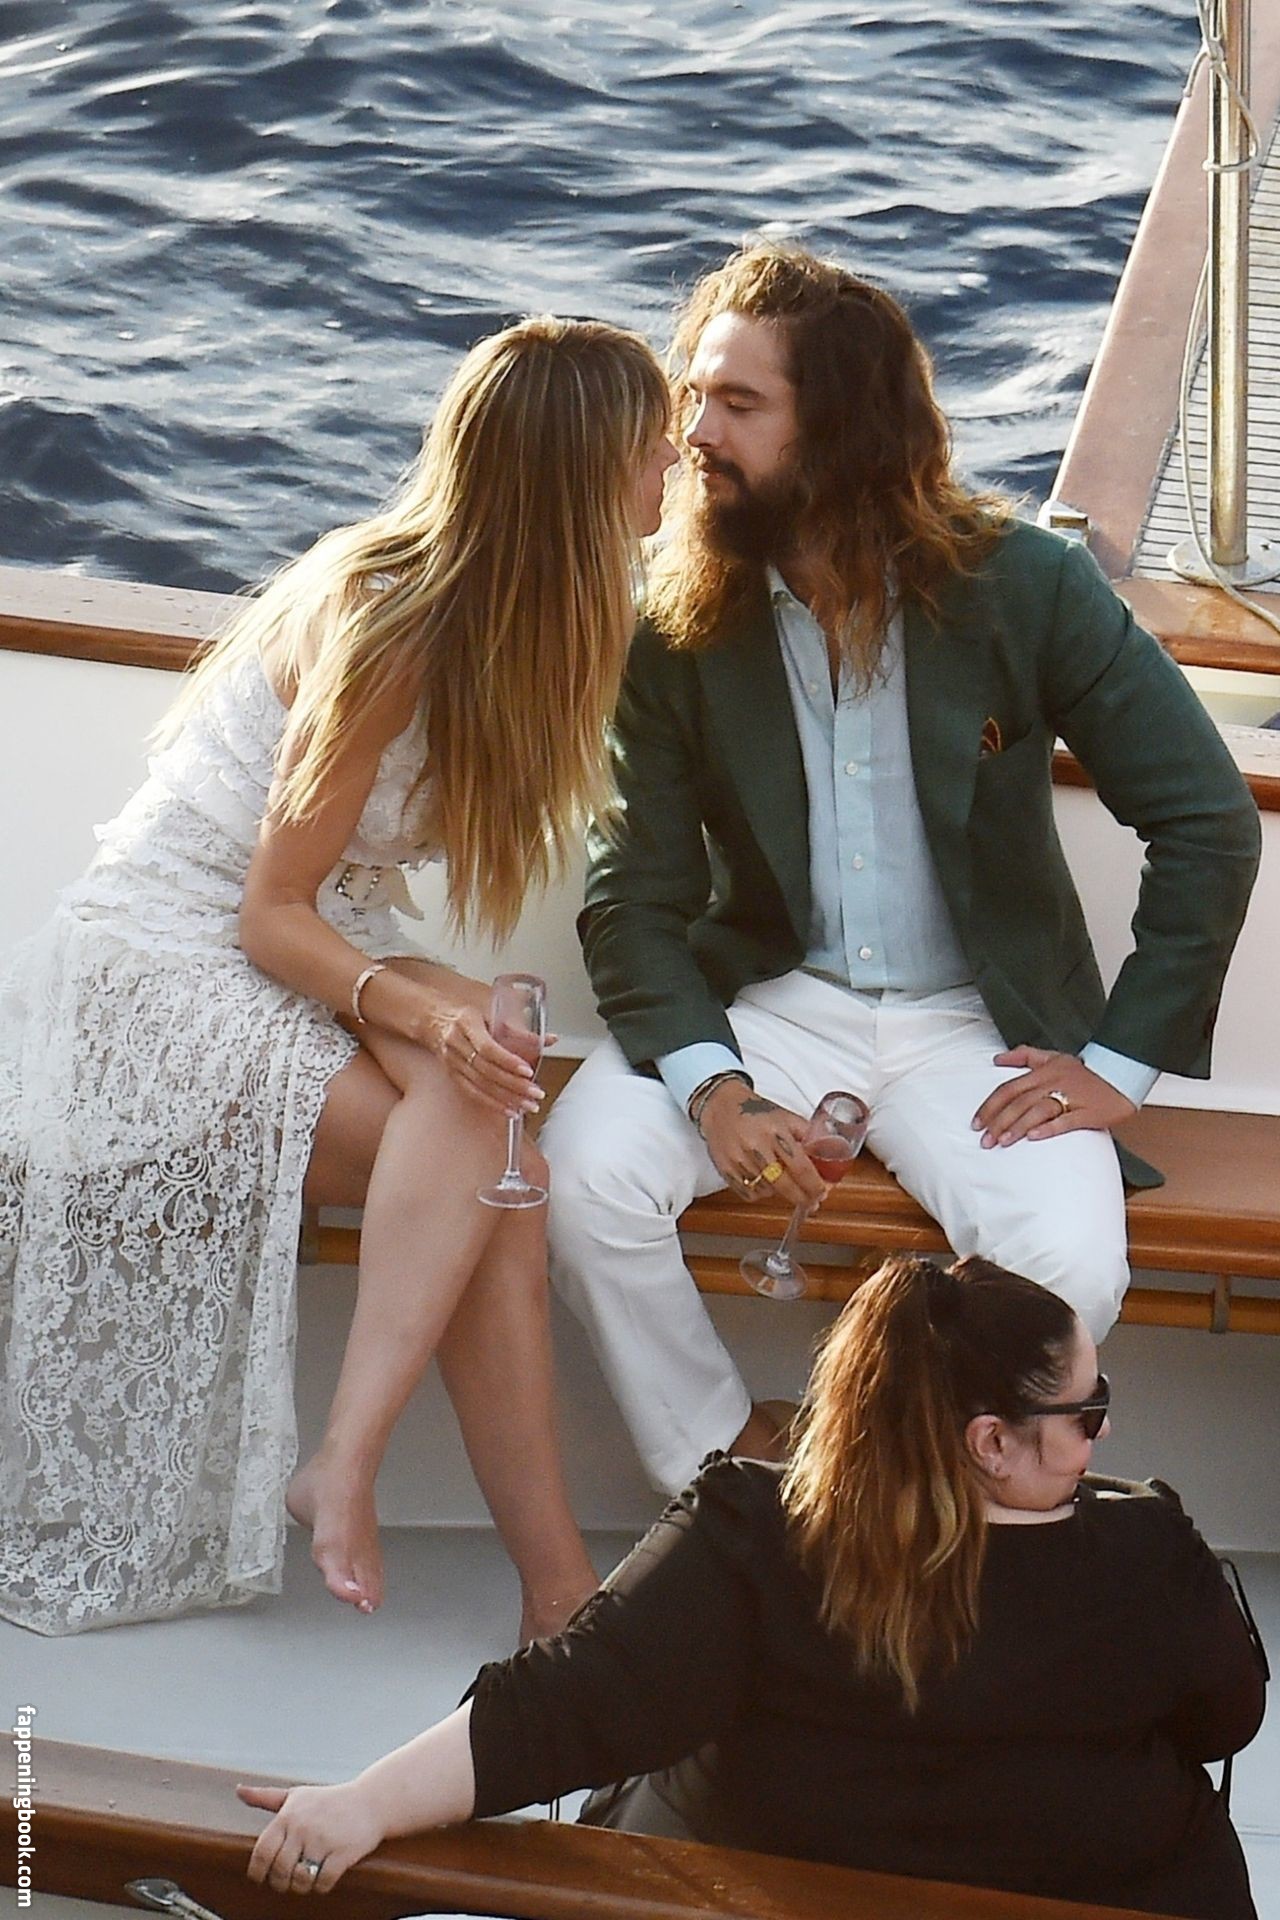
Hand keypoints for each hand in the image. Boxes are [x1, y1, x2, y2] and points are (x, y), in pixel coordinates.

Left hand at [238, 1779, 384, 1894]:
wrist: (370, 1801)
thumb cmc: (329, 1800)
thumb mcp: (296, 1795)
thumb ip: (265, 1797)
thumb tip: (238, 1791)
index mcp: (288, 1815)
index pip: (261, 1852)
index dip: (257, 1872)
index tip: (261, 1878)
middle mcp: (303, 1827)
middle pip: (279, 1870)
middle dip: (280, 1883)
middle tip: (286, 1882)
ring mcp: (323, 1841)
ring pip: (300, 1880)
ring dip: (300, 1886)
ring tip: (305, 1879)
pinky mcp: (343, 1853)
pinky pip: (322, 1883)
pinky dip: (320, 1887)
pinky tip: (323, 1878)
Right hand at [407, 976, 549, 1119]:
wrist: (429, 1018)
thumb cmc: (462, 1012)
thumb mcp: (489, 1011)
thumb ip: (518, 1028)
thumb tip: (549, 1040)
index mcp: (466, 1023)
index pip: (487, 1047)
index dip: (508, 1061)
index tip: (527, 1071)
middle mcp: (456, 1043)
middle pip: (486, 1070)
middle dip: (513, 1085)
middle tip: (535, 1094)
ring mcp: (451, 1062)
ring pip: (480, 1085)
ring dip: (506, 1098)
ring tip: (528, 1106)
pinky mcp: (452, 1075)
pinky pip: (472, 1093)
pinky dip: (492, 1103)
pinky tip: (509, 1110)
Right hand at [699, 1083, 827, 1211]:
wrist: (721, 1106)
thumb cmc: (755, 1111)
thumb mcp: (786, 1116)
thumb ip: (807, 1135)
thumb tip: (828, 1154)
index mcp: (775, 1131)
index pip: (800, 1166)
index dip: (814, 1185)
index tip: (822, 1193)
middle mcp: (756, 1146)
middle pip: (784, 1184)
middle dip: (802, 1197)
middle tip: (811, 1202)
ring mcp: (739, 1160)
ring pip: (767, 1191)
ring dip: (780, 1192)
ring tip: (783, 1182)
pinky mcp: (726, 1169)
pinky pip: (748, 1193)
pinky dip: (760, 1193)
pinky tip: (765, 1183)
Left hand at [973, 1048, 1136, 1148]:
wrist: (1122, 1073)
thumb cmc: (1086, 1070)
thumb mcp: (1054, 1056)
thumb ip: (1025, 1056)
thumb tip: (997, 1059)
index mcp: (1043, 1072)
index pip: (1009, 1089)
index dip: (991, 1106)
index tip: (977, 1122)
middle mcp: (1054, 1083)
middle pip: (1019, 1102)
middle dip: (999, 1122)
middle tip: (985, 1140)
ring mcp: (1072, 1097)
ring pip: (1038, 1111)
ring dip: (1018, 1127)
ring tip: (1003, 1142)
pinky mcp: (1088, 1112)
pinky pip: (1066, 1121)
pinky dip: (1049, 1128)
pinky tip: (1034, 1137)